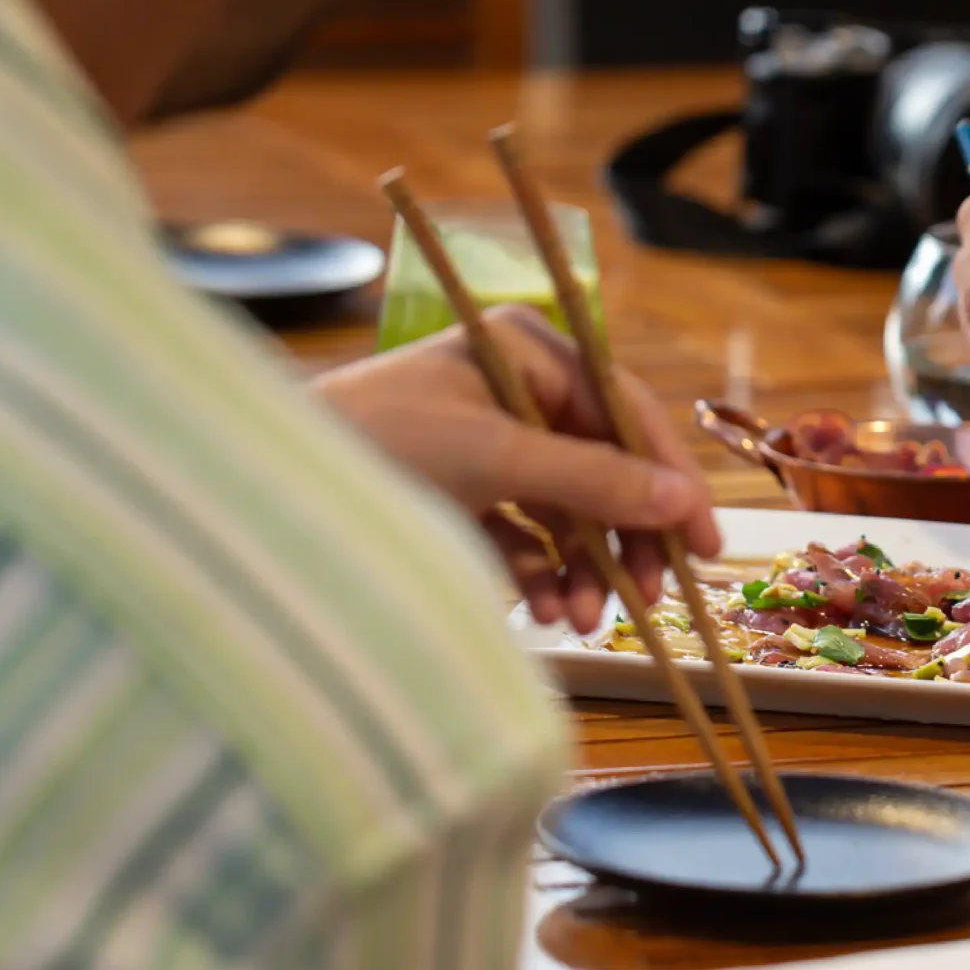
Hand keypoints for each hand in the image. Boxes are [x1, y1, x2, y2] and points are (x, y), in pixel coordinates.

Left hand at [317, 305, 720, 631]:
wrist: (263, 490)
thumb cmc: (377, 444)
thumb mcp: (495, 458)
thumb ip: (595, 480)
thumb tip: (682, 500)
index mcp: (527, 350)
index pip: (627, 409)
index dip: (671, 476)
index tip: (705, 543)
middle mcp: (513, 387)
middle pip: (603, 464)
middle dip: (624, 535)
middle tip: (651, 595)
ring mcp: (485, 440)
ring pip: (566, 507)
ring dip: (585, 565)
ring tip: (585, 618)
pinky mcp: (458, 491)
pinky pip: (523, 533)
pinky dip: (541, 572)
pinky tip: (547, 610)